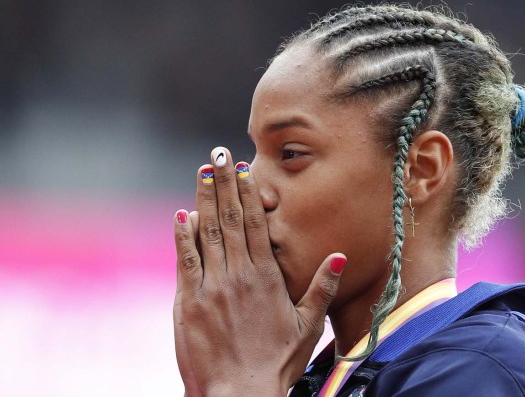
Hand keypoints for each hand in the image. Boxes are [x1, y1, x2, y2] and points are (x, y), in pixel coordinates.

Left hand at [173, 147, 346, 396]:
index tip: (242, 169)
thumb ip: (322, 287)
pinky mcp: (189, 302)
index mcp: (267, 277)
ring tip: (201, 173)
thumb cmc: (277, 362)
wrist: (240, 395)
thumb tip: (339, 254)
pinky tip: (182, 214)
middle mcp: (239, 275)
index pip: (255, 225)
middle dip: (223, 184)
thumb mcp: (308, 325)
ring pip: (206, 233)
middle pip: (229, 220)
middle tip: (217, 155)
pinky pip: (186, 260)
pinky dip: (182, 235)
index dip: (247, 194)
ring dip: (203, 200)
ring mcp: (212, 287)